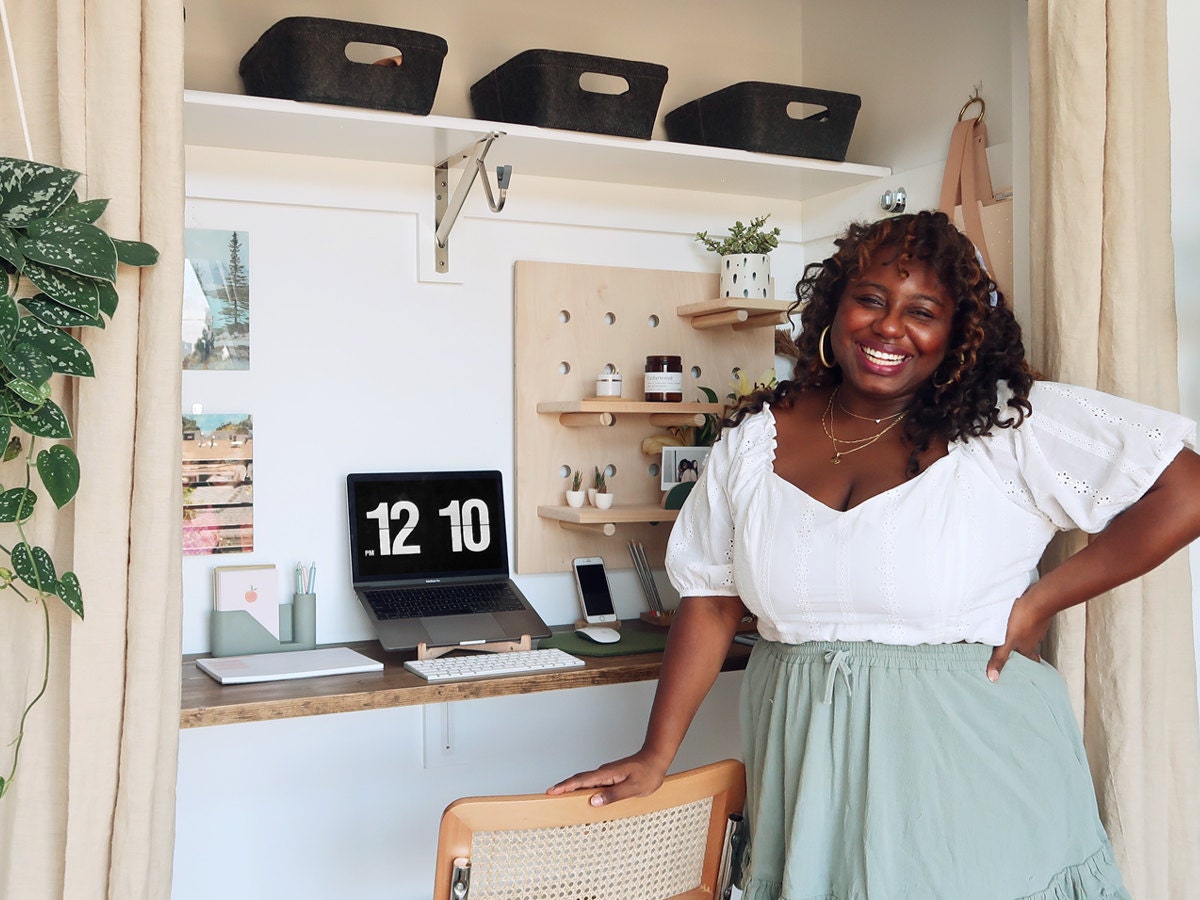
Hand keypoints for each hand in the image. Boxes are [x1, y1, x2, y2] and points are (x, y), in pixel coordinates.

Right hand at [546, 752, 667, 807]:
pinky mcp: (610, 780)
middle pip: (579, 782)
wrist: (656, 759)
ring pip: (587, 787)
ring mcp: (606, 776)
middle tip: (551, 800)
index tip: (551, 791)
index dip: (565, 786)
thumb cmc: (648, 773)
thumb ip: (613, 795)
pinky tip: (590, 810)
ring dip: (576, 796)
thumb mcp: (633, 788)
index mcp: (606, 774)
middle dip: (564, 791)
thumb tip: (593, 801)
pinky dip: (589, 798)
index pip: (581, 780)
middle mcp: (603, 774)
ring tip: (568, 811)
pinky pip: (596, 789)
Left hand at [987, 591, 1051, 682]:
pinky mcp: (1037, 613)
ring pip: (1031, 633)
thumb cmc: (1023, 621)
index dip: (1028, 663)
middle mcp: (1035, 638)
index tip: (1028, 667)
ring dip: (1024, 634)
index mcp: (1028, 648)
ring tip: (1016, 633)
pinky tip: (1019, 616)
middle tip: (1019, 651)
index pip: (1030, 660)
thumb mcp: (1007, 642)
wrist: (1039, 599)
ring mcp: (1038, 625)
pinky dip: (1026, 621)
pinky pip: (1031, 619)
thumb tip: (993, 678)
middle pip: (1030, 646)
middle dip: (1024, 649)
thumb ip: (1000, 658)